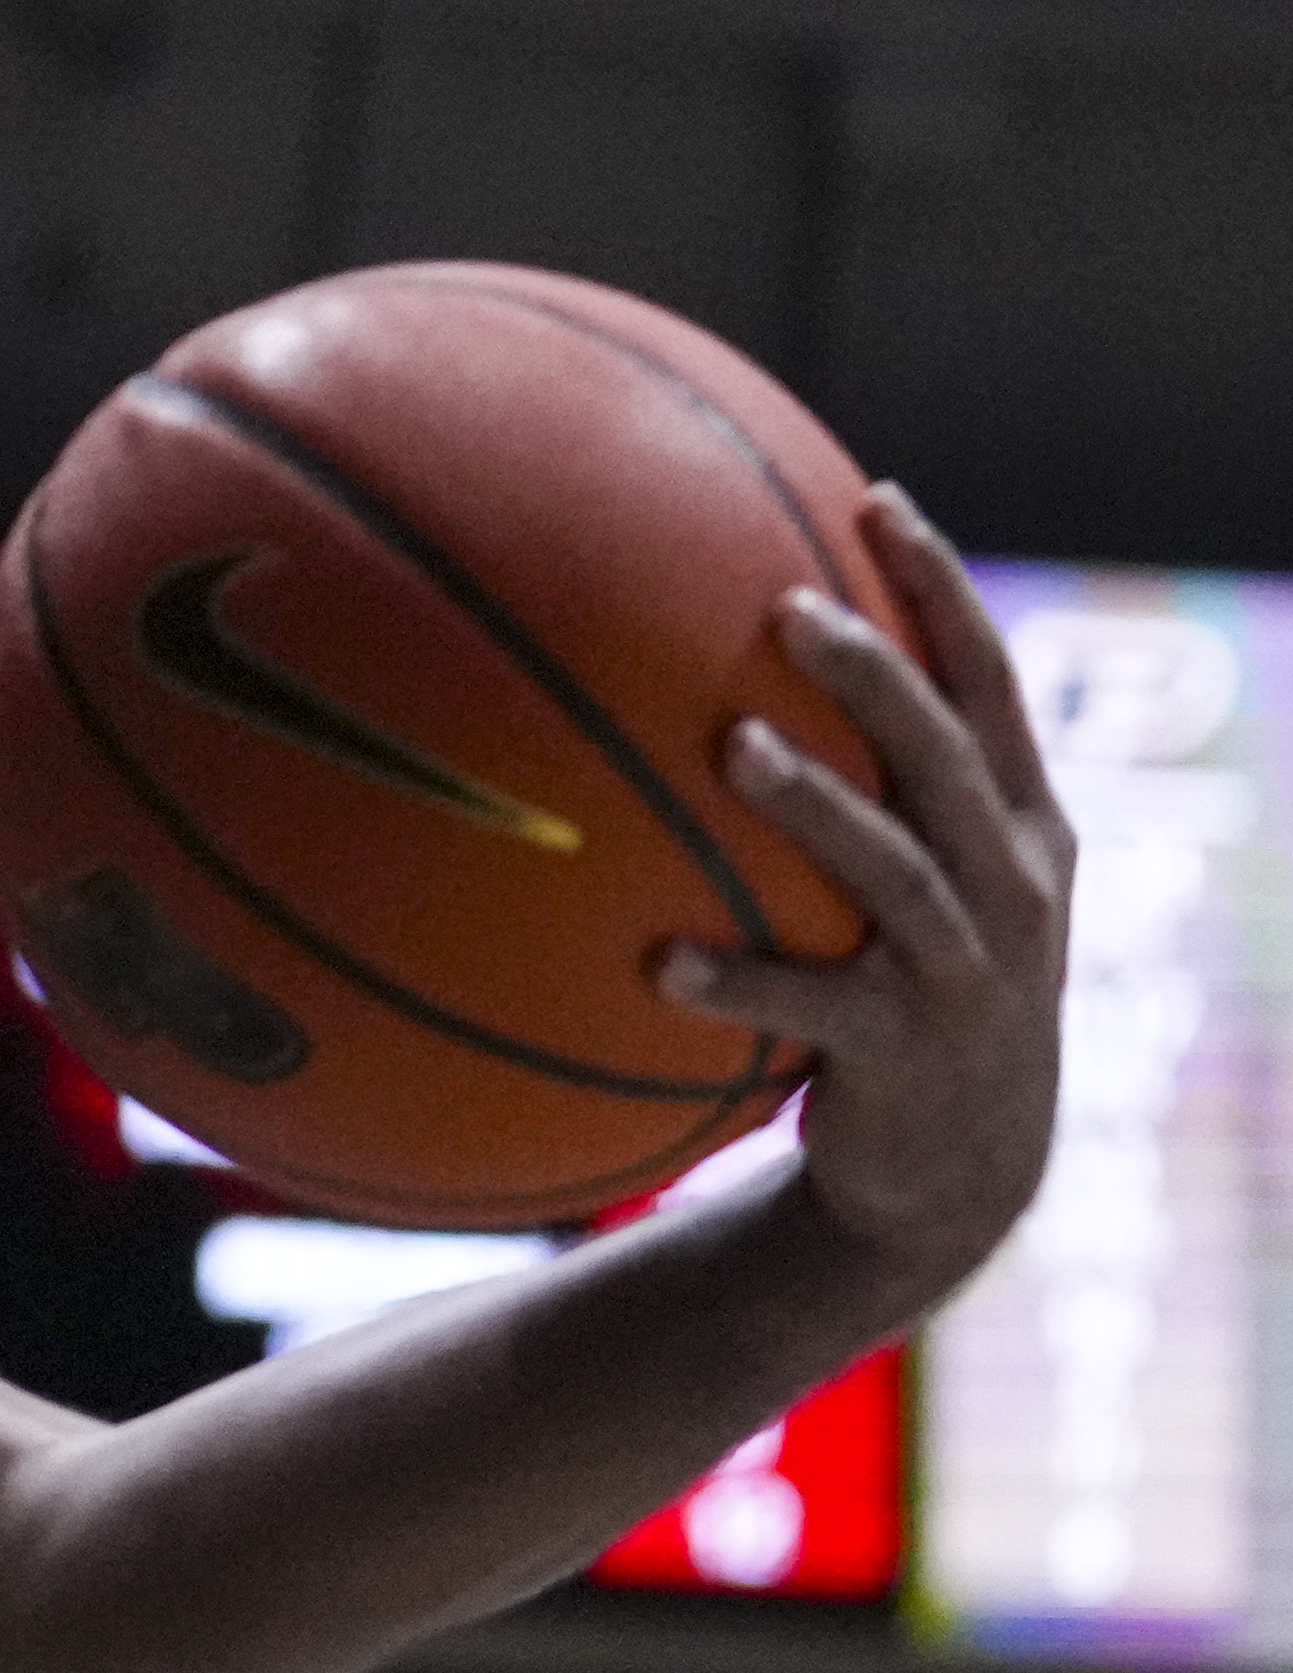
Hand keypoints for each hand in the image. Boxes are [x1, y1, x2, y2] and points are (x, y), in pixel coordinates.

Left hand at [656, 487, 1072, 1300]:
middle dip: (875, 676)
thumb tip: (726, 683)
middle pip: (944, 752)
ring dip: (815, 803)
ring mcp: (966, 969)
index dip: (940, 591)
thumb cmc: (914, 999)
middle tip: (788, 610)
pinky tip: (654, 961)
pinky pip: (810, 1005)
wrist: (958, 1171)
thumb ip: (875, 798)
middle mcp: (1010, 883)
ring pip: (893, 866)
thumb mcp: (925, 892)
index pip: (987, 682)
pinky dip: (734, 980)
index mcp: (1017, 825)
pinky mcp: (905, 1052)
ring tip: (734, 748)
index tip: (879, 501)